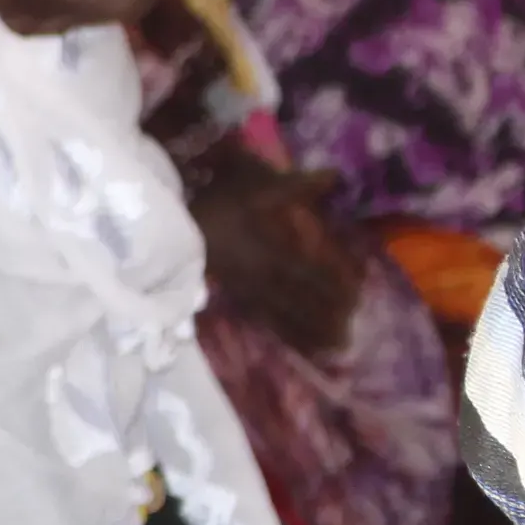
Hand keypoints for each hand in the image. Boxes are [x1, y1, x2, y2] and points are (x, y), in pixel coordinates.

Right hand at [195, 165, 361, 354]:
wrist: (166, 231)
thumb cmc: (213, 207)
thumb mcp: (255, 190)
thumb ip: (295, 186)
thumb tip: (335, 175)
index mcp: (271, 253)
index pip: (310, 273)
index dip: (333, 285)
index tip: (358, 297)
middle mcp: (262, 277)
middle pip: (298, 302)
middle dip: (322, 319)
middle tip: (346, 338)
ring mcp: (244, 290)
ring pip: (280, 316)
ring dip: (304, 333)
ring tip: (327, 349)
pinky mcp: (229, 294)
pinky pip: (259, 317)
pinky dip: (278, 330)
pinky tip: (288, 337)